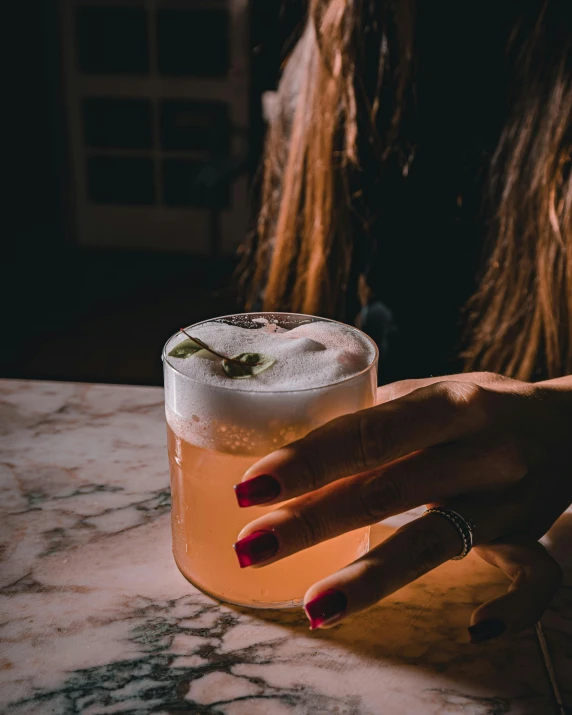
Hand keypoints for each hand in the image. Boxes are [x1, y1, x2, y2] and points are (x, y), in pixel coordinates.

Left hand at [233, 372, 571, 640]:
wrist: (570, 427)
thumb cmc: (483, 406)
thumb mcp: (436, 391)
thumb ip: (377, 414)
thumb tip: (300, 437)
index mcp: (452, 403)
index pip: (369, 432)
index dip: (309, 460)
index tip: (253, 486)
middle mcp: (481, 450)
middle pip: (388, 490)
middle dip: (313, 520)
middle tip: (252, 545)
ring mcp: (508, 500)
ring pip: (438, 542)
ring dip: (371, 578)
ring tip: (314, 606)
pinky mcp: (532, 536)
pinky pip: (535, 579)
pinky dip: (512, 609)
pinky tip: (477, 630)